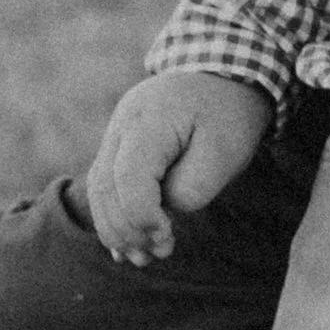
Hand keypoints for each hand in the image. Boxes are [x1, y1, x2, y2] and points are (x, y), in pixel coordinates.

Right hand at [88, 69, 273, 262]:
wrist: (227, 71)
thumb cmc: (230, 112)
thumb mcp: (226, 152)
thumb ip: (191, 187)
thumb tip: (163, 210)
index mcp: (149, 120)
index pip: (127, 178)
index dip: (141, 216)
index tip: (167, 237)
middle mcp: (123, 123)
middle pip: (105, 186)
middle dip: (126, 229)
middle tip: (156, 255)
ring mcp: (118, 131)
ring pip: (99, 187)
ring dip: (116, 227)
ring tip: (143, 257)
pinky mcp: (122, 142)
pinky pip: (107, 182)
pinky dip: (114, 214)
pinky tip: (127, 244)